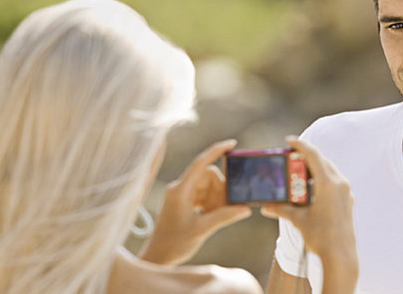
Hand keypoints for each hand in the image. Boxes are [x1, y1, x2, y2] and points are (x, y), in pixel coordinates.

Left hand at [141, 140, 251, 264]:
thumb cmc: (174, 244)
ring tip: (217, 216)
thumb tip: (245, 208)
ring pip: (208, 186)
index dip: (216, 151)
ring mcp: (181, 195)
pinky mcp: (184, 202)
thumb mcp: (202, 230)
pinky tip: (212, 216)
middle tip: (228, 206)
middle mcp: (180, 188)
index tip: (232, 144)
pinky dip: (212, 203)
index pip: (200, 163)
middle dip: (221, 189)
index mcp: (180, 190)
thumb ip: (224, 217)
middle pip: (208, 176)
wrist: (157, 257)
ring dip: (217, 198)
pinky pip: (203, 195)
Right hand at [261, 137, 357, 291]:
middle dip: (305, 157)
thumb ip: (281, 208)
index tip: (288, 141)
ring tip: (297, 172)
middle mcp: (339, 183)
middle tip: (289, 157)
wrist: (341, 256)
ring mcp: (345, 191)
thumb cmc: (321, 237)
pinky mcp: (347, 200)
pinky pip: (333, 181)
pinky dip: (320, 179)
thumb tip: (265, 205)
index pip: (313, 155)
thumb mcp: (298, 219)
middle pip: (321, 161)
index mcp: (328, 183)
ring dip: (312, 168)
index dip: (300, 145)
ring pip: (328, 170)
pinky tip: (309, 187)